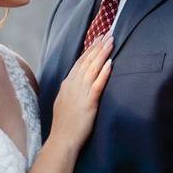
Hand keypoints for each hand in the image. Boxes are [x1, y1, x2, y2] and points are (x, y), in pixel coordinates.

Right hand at [50, 33, 113, 148]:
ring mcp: (80, 93)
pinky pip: (98, 85)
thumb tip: (77, 81)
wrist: (62, 140)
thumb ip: (71, 89)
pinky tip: (110, 63)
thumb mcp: (64, 101)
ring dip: (102, 54)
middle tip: (108, 33)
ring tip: (111, 42)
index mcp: (67, 83)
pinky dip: (104, 73)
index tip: (98, 38)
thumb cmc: (64, 124)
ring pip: (93, 68)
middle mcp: (73, 84)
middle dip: (98, 46)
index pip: (80, 61)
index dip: (90, 48)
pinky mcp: (89, 103)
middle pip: (87, 61)